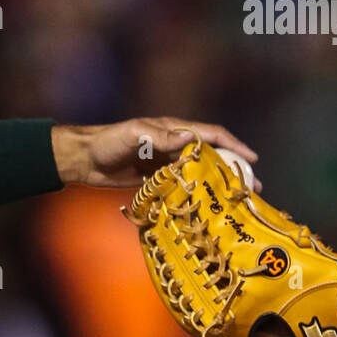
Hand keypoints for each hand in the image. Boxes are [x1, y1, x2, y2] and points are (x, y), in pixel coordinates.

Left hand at [57, 118, 259, 188]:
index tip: (252, 159)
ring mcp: (167, 161)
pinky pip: (184, 185)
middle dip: (234, 169)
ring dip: (219, 184)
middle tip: (252, 188)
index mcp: (173, 129)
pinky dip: (197, 194)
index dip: (234, 145)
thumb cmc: (107, 142)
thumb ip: (159, 136)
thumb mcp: (133, 134)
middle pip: (212, 155)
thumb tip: (188, 138)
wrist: (84, 159)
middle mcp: (174, 144)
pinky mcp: (158, 177)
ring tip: (236, 201)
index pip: (211, 135)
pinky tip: (206, 208)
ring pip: (201, 172)